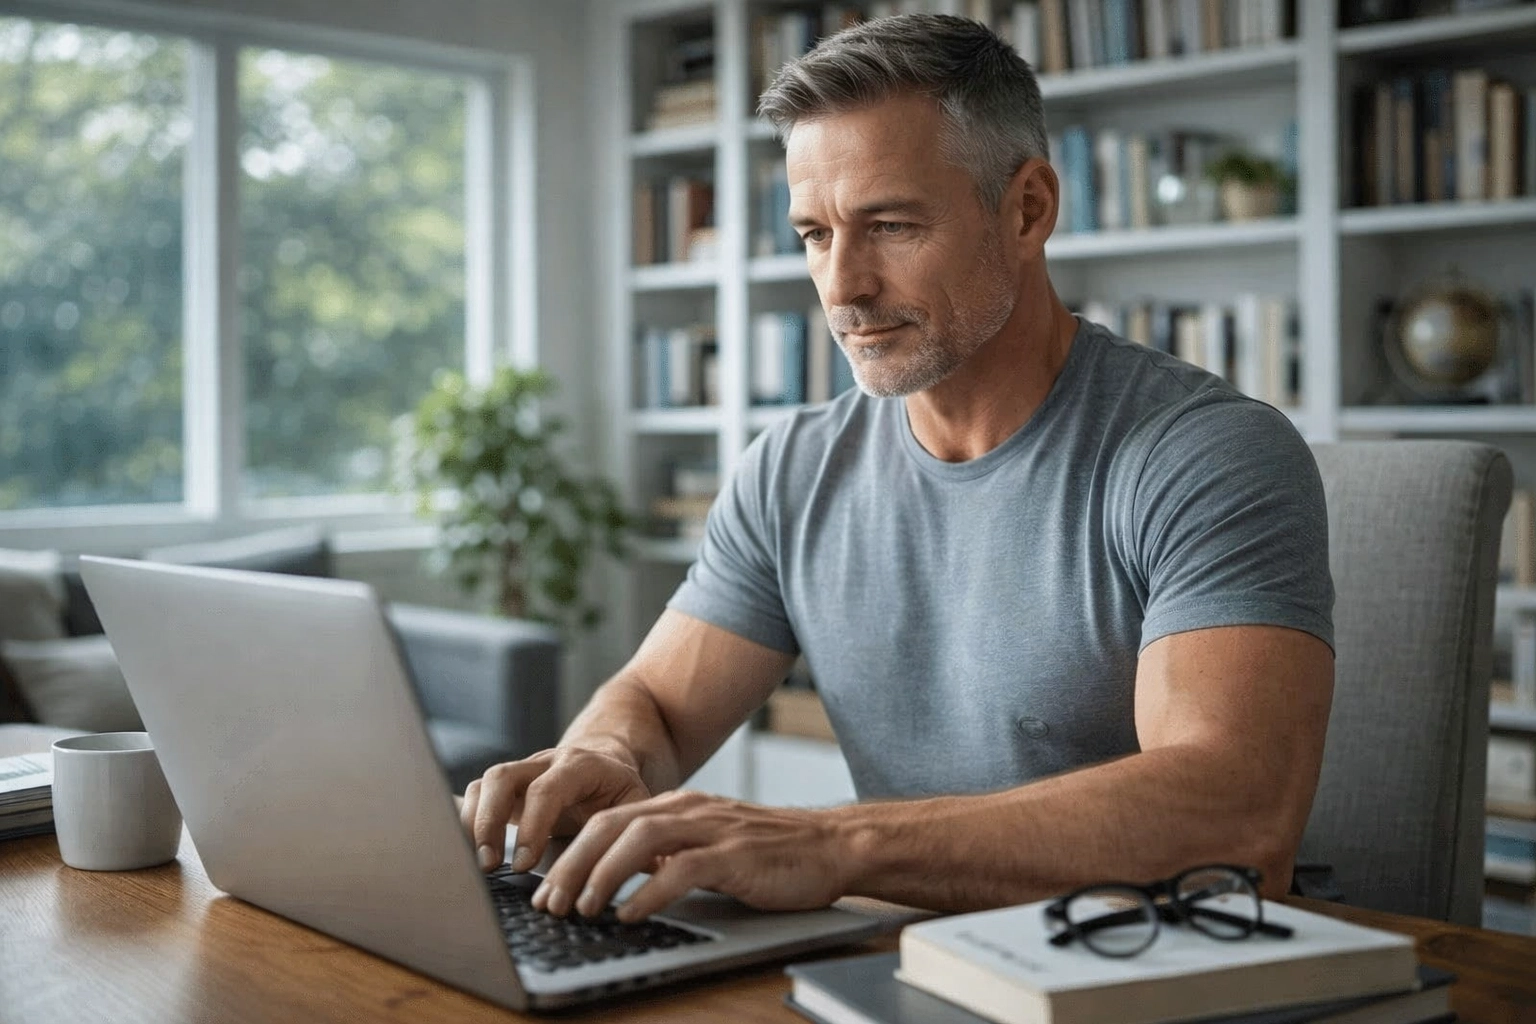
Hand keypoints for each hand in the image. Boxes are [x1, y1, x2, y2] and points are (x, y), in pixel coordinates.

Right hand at [461, 747, 651, 872]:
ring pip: (485, 783)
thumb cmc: (620, 790)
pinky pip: (476, 795)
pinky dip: (467, 821)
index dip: (533, 826)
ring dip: (474, 824)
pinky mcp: (506, 788)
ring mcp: (522, 772)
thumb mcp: (636, 805)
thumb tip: (651, 868)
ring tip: (481, 864)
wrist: (605, 760)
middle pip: (503, 777)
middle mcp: (545, 763)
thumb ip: (637, 833)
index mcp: (581, 765)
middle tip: (491, 864)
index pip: (548, 789)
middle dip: (491, 822)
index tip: (524, 865)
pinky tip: (469, 853)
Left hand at [530, 790, 846, 921]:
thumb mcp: (712, 846)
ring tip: (581, 908)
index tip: (546, 888)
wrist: (834, 846)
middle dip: (573, 864)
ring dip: (602, 874)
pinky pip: (682, 868)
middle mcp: (691, 810)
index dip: (572, 852)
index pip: (609, 820)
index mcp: (681, 806)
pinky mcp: (737, 855)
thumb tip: (621, 885)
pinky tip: (630, 913)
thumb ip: (671, 854)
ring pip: (639, 839)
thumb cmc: (774, 854)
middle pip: (612, 825)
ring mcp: (714, 829)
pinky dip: (649, 891)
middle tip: (549, 903)